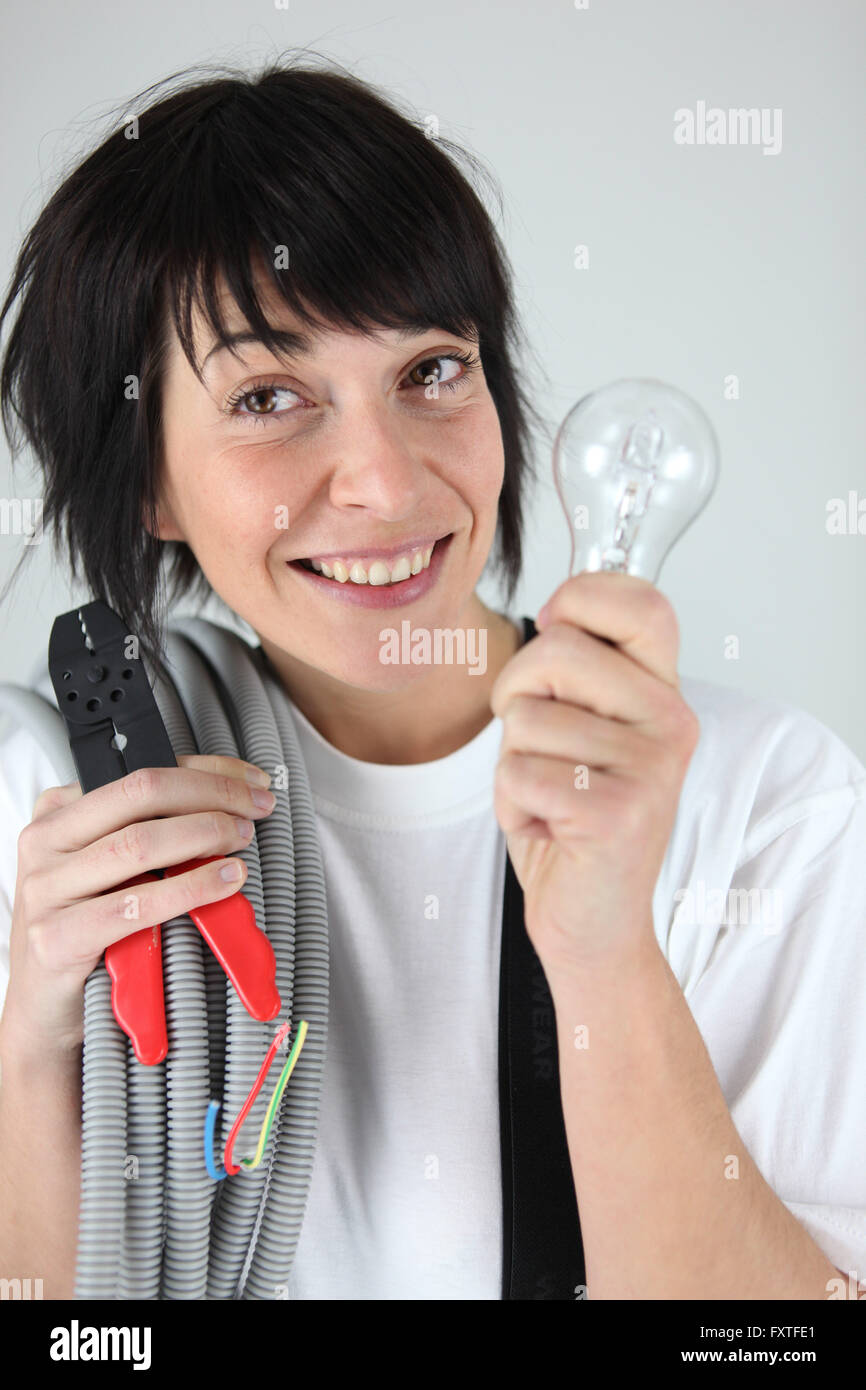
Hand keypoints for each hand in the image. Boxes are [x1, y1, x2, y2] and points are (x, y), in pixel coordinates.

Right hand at [0, 755, 275, 1061]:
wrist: (45, 1013)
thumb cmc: (87, 932)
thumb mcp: (106, 872)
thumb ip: (145, 833)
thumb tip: (226, 805)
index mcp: (58, 813)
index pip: (141, 772)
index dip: (206, 771)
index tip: (252, 780)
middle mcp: (46, 842)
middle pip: (143, 794)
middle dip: (213, 794)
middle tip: (258, 808)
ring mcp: (46, 890)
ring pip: (140, 843)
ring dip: (206, 834)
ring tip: (245, 839)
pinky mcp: (57, 937)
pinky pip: (136, 904)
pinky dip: (190, 888)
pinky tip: (226, 882)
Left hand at [490, 571, 698, 972]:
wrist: (593, 923)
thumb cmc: (572, 818)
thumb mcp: (580, 728)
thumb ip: (577, 670)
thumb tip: (554, 613)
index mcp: (663, 692)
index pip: (640, 601)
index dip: (580, 598)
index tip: (555, 633)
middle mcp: (670, 722)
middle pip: (556, 649)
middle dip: (515, 694)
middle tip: (536, 745)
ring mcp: (650, 768)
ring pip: (525, 717)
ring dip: (513, 763)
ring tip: (550, 798)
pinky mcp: (618, 814)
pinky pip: (517, 772)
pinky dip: (512, 805)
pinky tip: (549, 829)